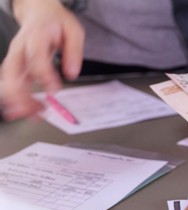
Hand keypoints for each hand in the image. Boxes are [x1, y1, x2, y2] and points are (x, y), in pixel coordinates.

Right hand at [1, 0, 83, 119]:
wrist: (38, 11)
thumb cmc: (56, 22)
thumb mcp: (74, 31)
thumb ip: (74, 52)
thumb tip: (72, 74)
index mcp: (35, 36)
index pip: (35, 57)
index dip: (43, 75)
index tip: (54, 89)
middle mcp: (20, 48)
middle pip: (12, 72)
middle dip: (20, 94)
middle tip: (36, 110)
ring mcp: (15, 58)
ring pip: (9, 82)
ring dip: (19, 102)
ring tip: (35, 116)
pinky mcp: (17, 67)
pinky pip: (14, 85)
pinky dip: (20, 100)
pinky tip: (31, 112)